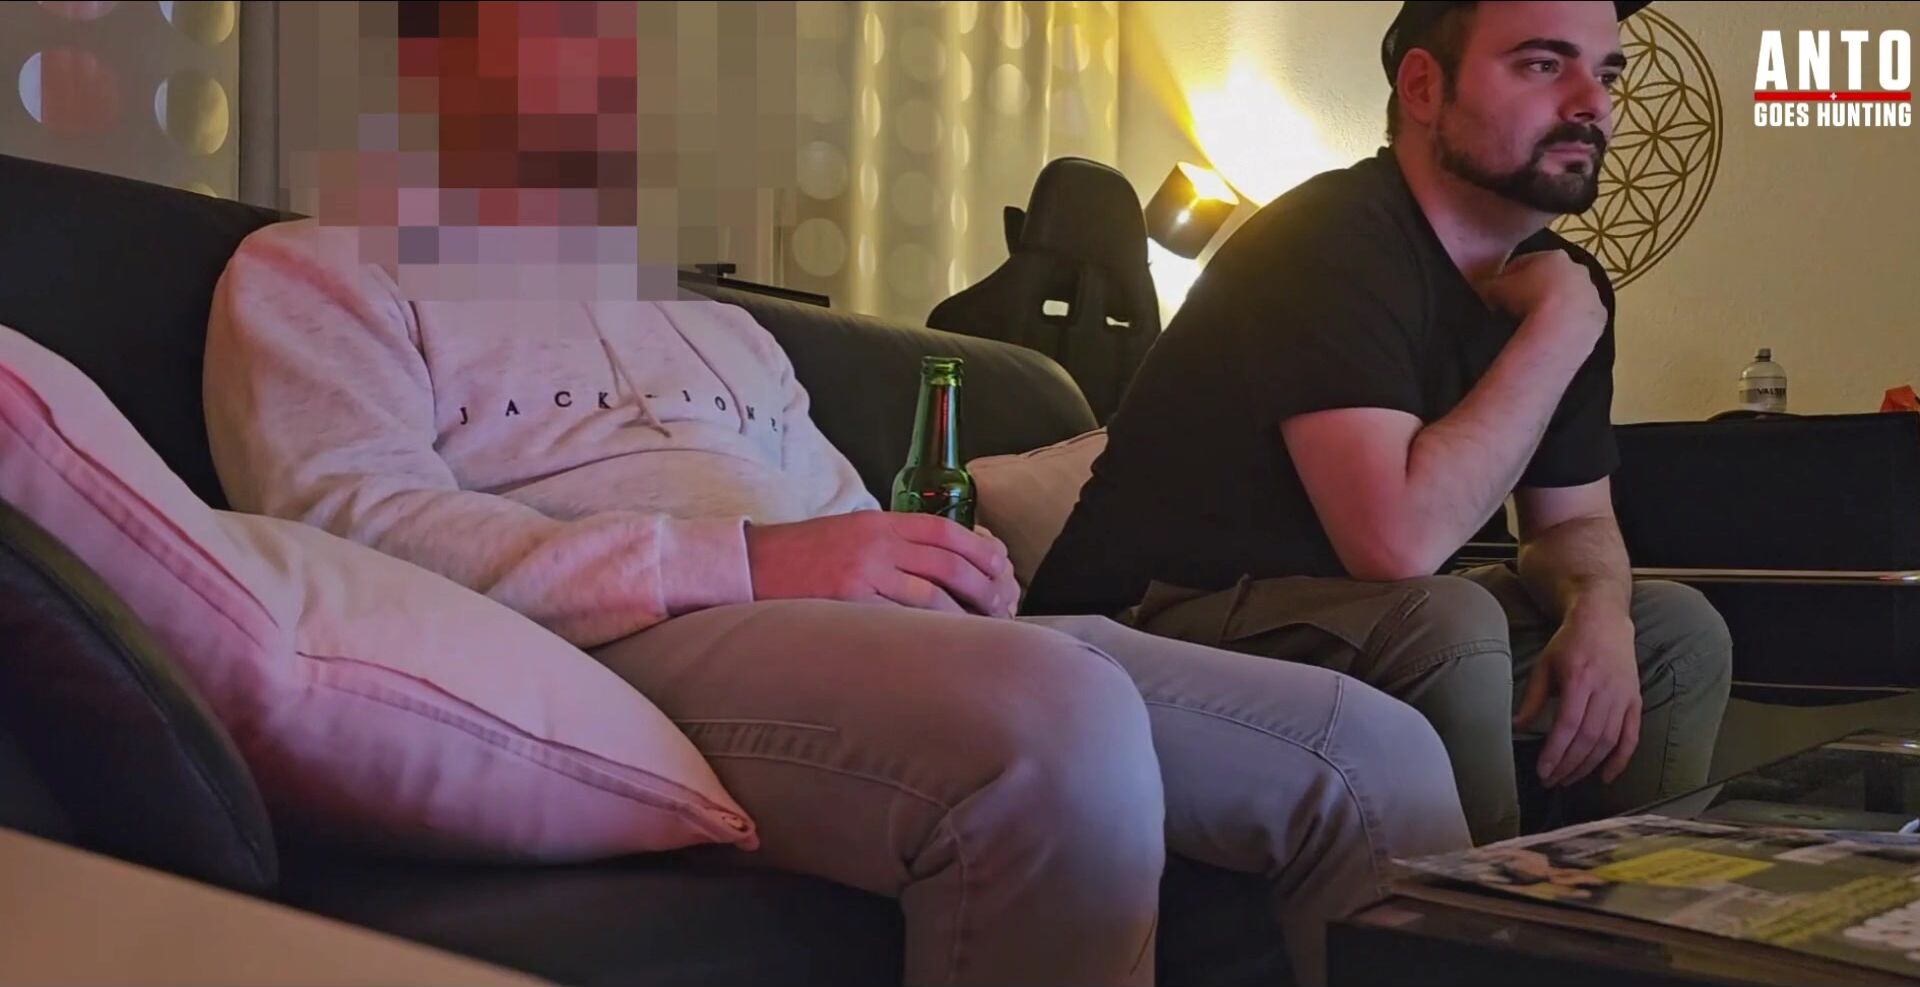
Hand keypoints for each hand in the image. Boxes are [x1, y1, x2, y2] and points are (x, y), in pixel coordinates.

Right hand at [744, 511, 1017, 617]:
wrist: (749, 566)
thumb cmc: (801, 555)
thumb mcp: (848, 533)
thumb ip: (889, 543)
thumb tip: (936, 563)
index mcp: (878, 522)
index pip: (944, 530)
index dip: (980, 549)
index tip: (1001, 567)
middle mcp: (876, 543)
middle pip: (948, 562)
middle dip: (983, 585)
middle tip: (1003, 605)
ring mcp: (862, 572)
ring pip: (932, 592)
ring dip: (964, 613)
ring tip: (983, 630)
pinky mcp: (848, 601)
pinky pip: (900, 617)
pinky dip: (929, 630)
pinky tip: (944, 643)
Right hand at [1474, 251, 1604, 345]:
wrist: (1560, 328)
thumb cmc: (1526, 301)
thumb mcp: (1495, 290)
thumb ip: (1490, 286)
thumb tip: (1484, 289)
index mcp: (1553, 256)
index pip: (1526, 261)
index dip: (1509, 276)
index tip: (1499, 291)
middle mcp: (1578, 269)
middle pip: (1551, 276)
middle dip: (1536, 288)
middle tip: (1518, 307)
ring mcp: (1592, 292)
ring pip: (1569, 297)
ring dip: (1555, 306)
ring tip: (1537, 324)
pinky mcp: (1599, 315)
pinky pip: (1580, 317)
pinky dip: (1568, 323)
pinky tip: (1555, 334)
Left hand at [1514, 607, 1641, 788]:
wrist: (1605, 621)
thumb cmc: (1570, 643)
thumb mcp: (1545, 665)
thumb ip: (1533, 698)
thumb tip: (1516, 727)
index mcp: (1580, 679)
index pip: (1568, 725)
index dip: (1556, 752)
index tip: (1542, 771)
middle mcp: (1605, 690)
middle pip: (1588, 738)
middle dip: (1569, 765)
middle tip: (1552, 781)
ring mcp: (1624, 697)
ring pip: (1609, 741)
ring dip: (1588, 766)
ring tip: (1569, 779)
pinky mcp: (1635, 701)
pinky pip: (1631, 736)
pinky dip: (1621, 759)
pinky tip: (1606, 776)